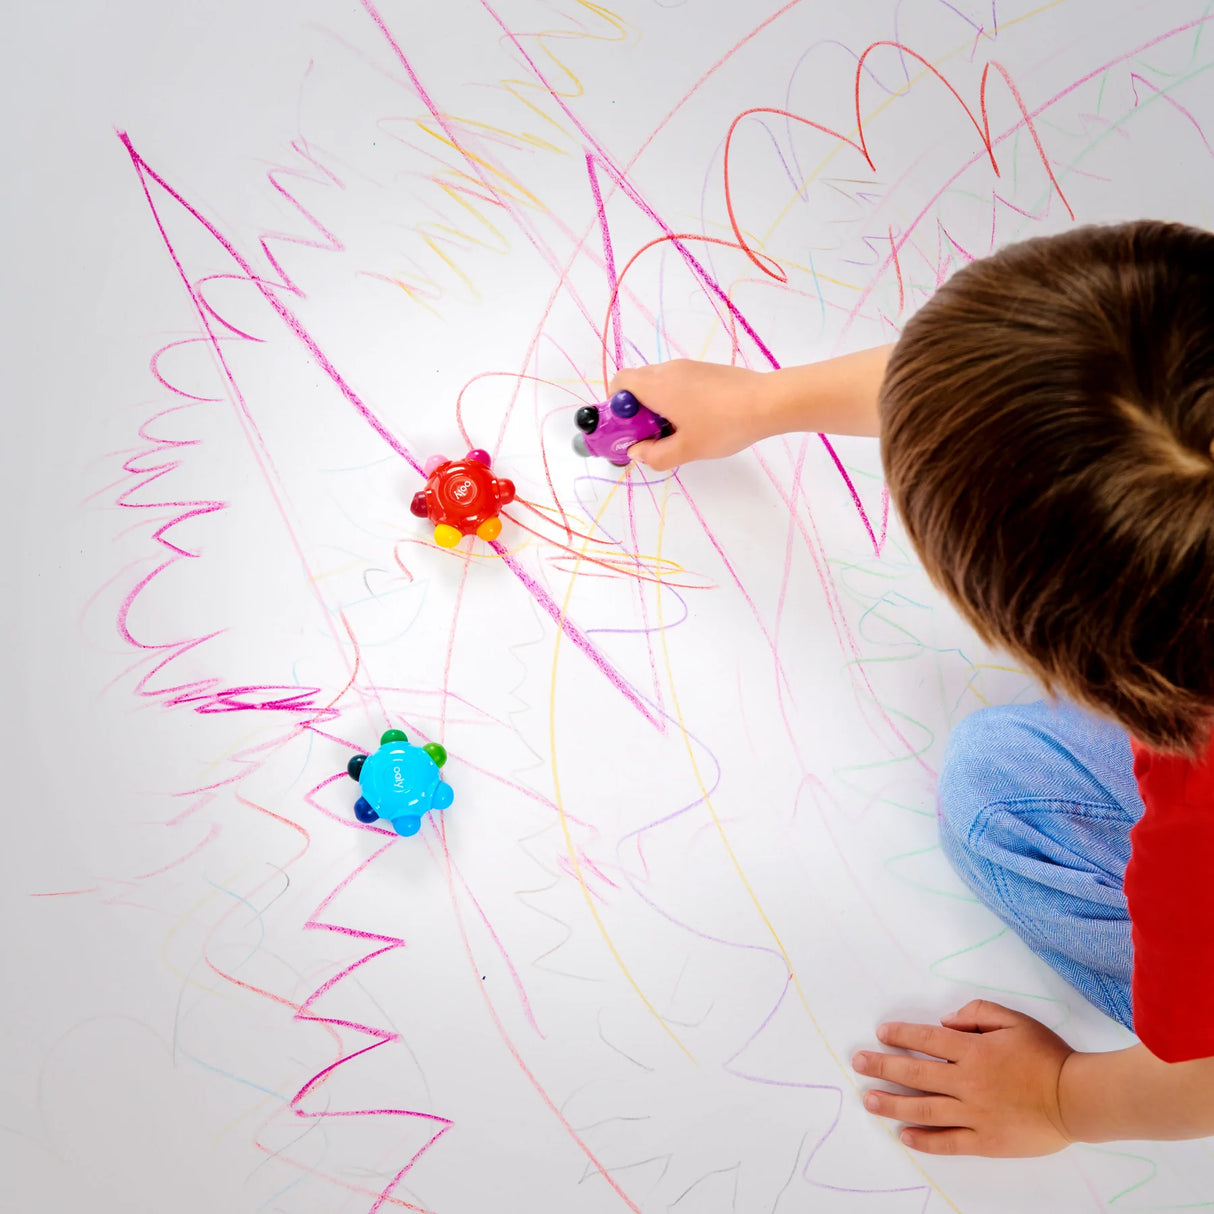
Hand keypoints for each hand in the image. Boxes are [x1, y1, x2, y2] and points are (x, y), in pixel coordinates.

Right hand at [607, 360, 771, 470]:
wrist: (767, 402)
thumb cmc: (722, 426)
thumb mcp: (686, 450)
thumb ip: (654, 455)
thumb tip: (636, 451)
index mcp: (656, 386)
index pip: (620, 383)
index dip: (617, 405)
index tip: (630, 428)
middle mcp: (668, 370)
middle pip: (637, 382)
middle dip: (637, 408)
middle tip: (653, 434)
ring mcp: (689, 367)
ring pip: (659, 382)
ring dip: (658, 404)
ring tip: (678, 430)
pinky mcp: (706, 370)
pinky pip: (679, 382)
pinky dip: (676, 399)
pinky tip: (698, 420)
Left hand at [852, 999, 1075, 1156]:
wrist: (1077, 1098)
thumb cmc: (1047, 1056)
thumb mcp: (1013, 1020)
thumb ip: (977, 1014)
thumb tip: (947, 1021)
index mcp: (973, 1051)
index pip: (926, 1040)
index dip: (900, 1035)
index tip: (880, 1034)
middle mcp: (966, 1082)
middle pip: (915, 1072)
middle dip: (883, 1066)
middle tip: (859, 1063)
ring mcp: (974, 1114)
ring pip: (923, 1108)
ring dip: (892, 1103)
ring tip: (868, 1100)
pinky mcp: (985, 1141)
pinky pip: (948, 1142)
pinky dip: (924, 1140)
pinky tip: (904, 1135)